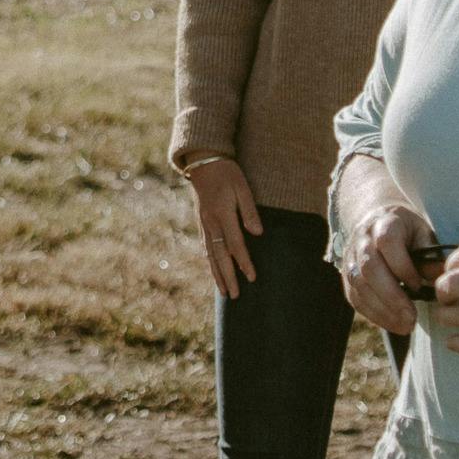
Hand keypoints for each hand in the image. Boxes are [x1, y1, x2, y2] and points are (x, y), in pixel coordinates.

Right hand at [188, 159, 262, 299]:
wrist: (204, 161)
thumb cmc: (228, 173)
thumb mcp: (243, 188)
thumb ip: (249, 211)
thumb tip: (257, 234)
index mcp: (223, 214)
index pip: (235, 245)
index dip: (244, 262)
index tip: (252, 278)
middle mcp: (211, 222)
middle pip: (219, 255)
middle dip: (227, 277)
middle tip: (234, 296)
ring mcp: (203, 223)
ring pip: (210, 254)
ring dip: (217, 273)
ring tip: (223, 291)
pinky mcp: (201, 221)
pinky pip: (205, 246)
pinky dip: (209, 261)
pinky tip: (214, 269)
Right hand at [339, 200, 435, 335]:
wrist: (374, 220)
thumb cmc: (405, 231)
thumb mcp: (422, 233)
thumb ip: (431, 254)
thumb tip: (439, 279)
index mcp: (384, 223)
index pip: (388, 243)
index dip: (403, 267)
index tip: (419, 286)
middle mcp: (362, 240)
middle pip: (370, 268)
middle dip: (392, 296)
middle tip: (412, 317)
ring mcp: (351, 259)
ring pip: (360, 287)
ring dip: (383, 310)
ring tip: (406, 326)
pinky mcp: (347, 277)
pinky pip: (355, 299)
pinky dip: (374, 315)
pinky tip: (394, 324)